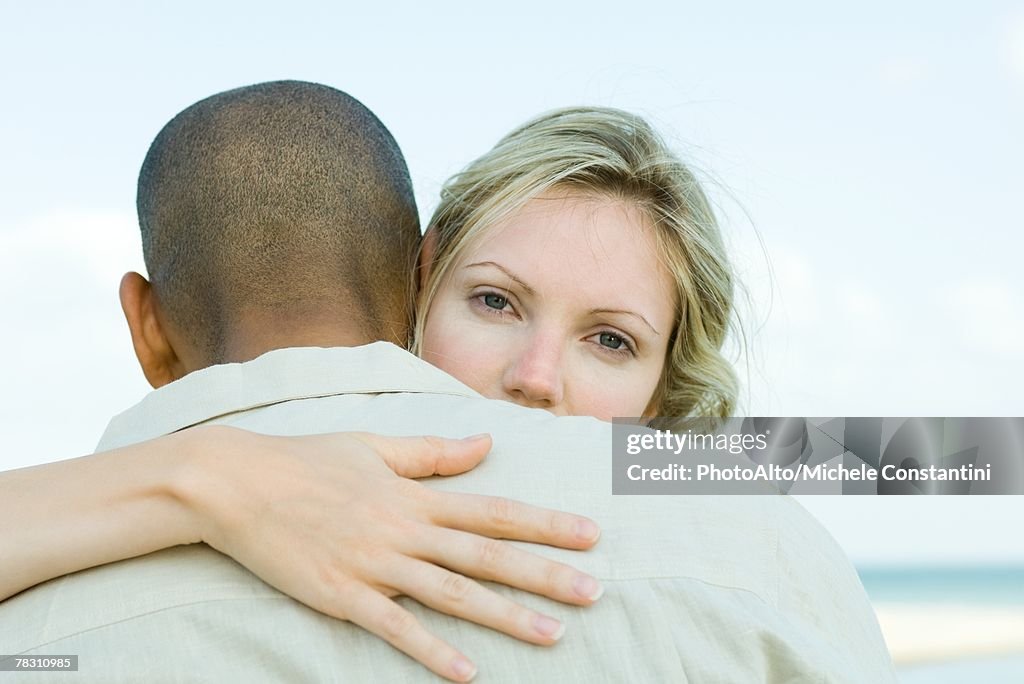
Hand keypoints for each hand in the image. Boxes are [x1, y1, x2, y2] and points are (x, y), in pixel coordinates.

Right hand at [178, 427, 603, 681]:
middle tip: (594, 591)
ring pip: (452, 594)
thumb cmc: (305, 459)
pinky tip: (469, 672)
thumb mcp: (375, 446)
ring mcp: (374, 565)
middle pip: (486, 556)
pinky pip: (394, 628)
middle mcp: (403, 530)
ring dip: (506, 616)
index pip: (493, 511)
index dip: (545, 524)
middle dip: (544, 574)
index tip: (590, 534)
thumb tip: (487, 443)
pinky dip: (432, 651)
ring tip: (554, 634)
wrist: (235, 483)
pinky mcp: (341, 596)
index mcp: (414, 496)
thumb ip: (434, 452)